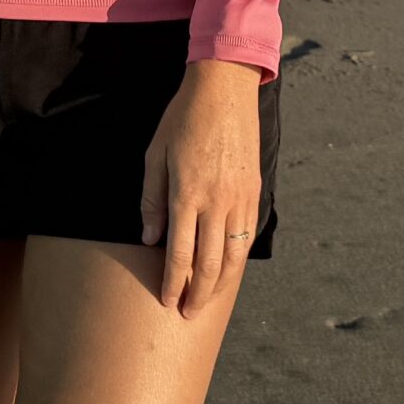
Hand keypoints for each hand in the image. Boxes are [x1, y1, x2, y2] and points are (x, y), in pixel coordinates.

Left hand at [139, 59, 264, 317]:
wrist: (224, 89)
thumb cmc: (183, 119)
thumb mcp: (155, 155)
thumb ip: (151, 200)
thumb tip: (149, 240)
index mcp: (187, 194)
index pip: (180, 253)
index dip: (173, 282)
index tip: (166, 301)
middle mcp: (217, 201)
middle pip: (210, 263)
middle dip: (197, 293)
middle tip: (187, 313)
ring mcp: (239, 198)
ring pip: (234, 254)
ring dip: (221, 284)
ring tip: (209, 301)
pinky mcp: (254, 191)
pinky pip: (248, 234)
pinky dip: (239, 258)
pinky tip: (230, 268)